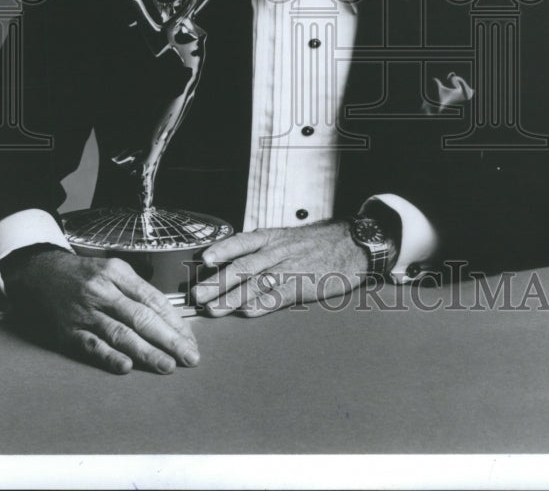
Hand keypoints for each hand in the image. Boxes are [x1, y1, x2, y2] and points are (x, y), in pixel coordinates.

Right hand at [0, 248, 198, 374]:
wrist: (41, 274)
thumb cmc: (85, 275)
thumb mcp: (113, 270)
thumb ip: (138, 290)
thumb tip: (169, 318)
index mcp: (118, 273)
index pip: (153, 299)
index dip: (174, 321)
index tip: (191, 339)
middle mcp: (103, 292)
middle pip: (141, 317)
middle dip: (169, 339)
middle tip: (189, 357)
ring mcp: (85, 313)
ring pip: (120, 333)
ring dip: (146, 352)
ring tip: (167, 365)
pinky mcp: (69, 332)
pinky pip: (92, 345)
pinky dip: (108, 356)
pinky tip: (125, 366)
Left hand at [191, 221, 369, 317]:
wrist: (351, 244)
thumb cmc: (316, 243)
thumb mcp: (287, 238)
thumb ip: (263, 250)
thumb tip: (233, 265)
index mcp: (271, 237)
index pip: (241, 241)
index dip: (222, 250)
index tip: (204, 260)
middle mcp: (277, 251)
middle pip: (242, 266)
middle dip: (217, 282)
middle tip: (197, 295)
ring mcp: (290, 268)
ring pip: (255, 283)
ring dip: (231, 298)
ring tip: (213, 310)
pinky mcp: (302, 285)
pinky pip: (278, 295)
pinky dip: (261, 304)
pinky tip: (246, 312)